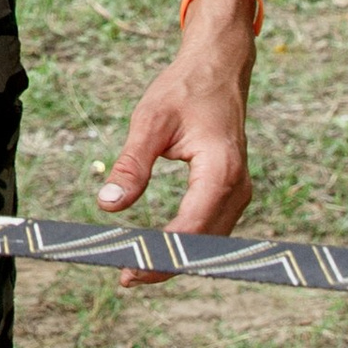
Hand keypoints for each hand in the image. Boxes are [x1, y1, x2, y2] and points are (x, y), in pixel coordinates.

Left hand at [95, 0, 253, 278]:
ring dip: (176, 257)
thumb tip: (107, 204)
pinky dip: (186, 242)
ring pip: (209, 241)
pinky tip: (158, 249)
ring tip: (135, 269)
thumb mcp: (150, 121)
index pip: (190, 229)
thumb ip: (132, 164)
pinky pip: (211, 228)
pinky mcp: (232, 191)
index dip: (160, 255)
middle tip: (125, 278)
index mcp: (220, 170)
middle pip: (203, 244)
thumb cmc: (184, 89)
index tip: (128, 272)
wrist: (218, 68)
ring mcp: (239, 191)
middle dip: (166, 264)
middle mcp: (237, 187)